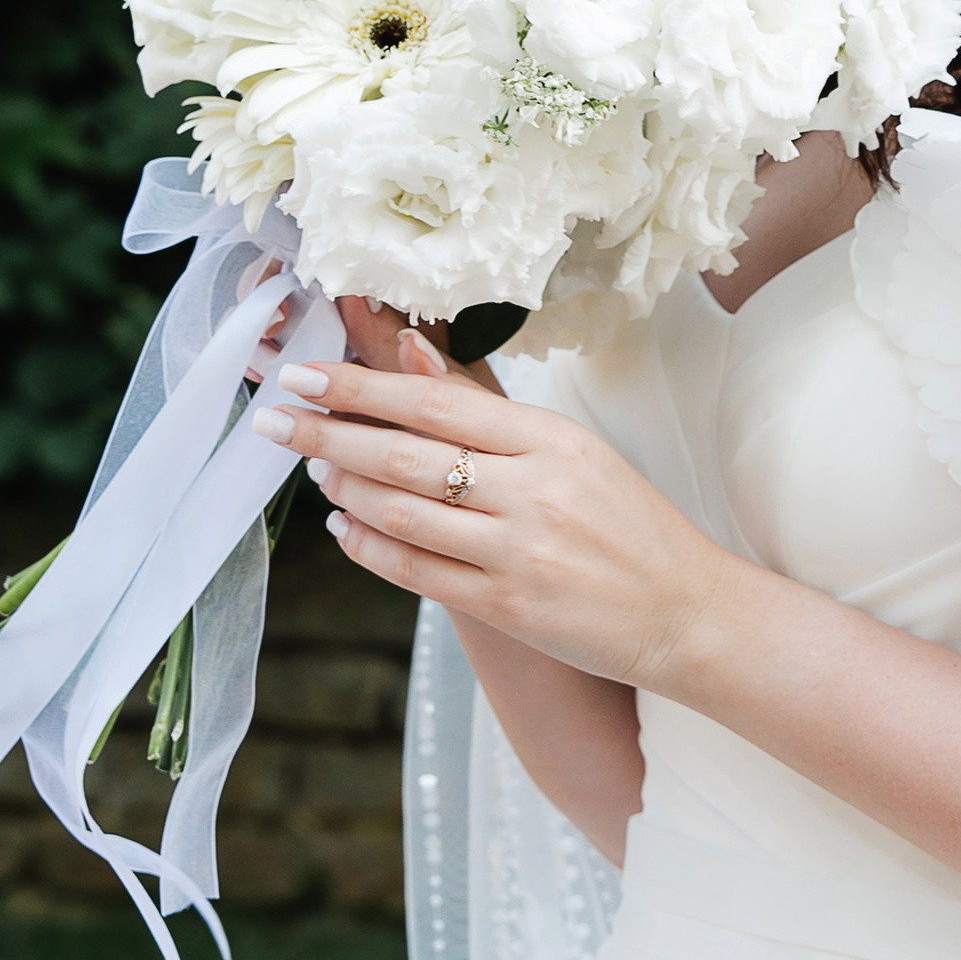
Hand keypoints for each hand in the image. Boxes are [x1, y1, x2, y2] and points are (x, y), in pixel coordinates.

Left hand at [248, 335, 727, 692]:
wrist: (687, 610)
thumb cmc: (630, 524)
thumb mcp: (573, 450)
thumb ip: (487, 411)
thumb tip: (412, 349)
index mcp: (551, 438)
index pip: (433, 401)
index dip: (358, 386)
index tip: (304, 374)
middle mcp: (533, 489)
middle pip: (403, 454)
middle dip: (326, 433)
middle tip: (273, 420)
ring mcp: (518, 550)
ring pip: (400, 512)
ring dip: (342, 489)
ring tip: (313, 470)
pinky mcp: (508, 604)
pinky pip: (415, 571)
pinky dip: (368, 547)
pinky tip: (345, 529)